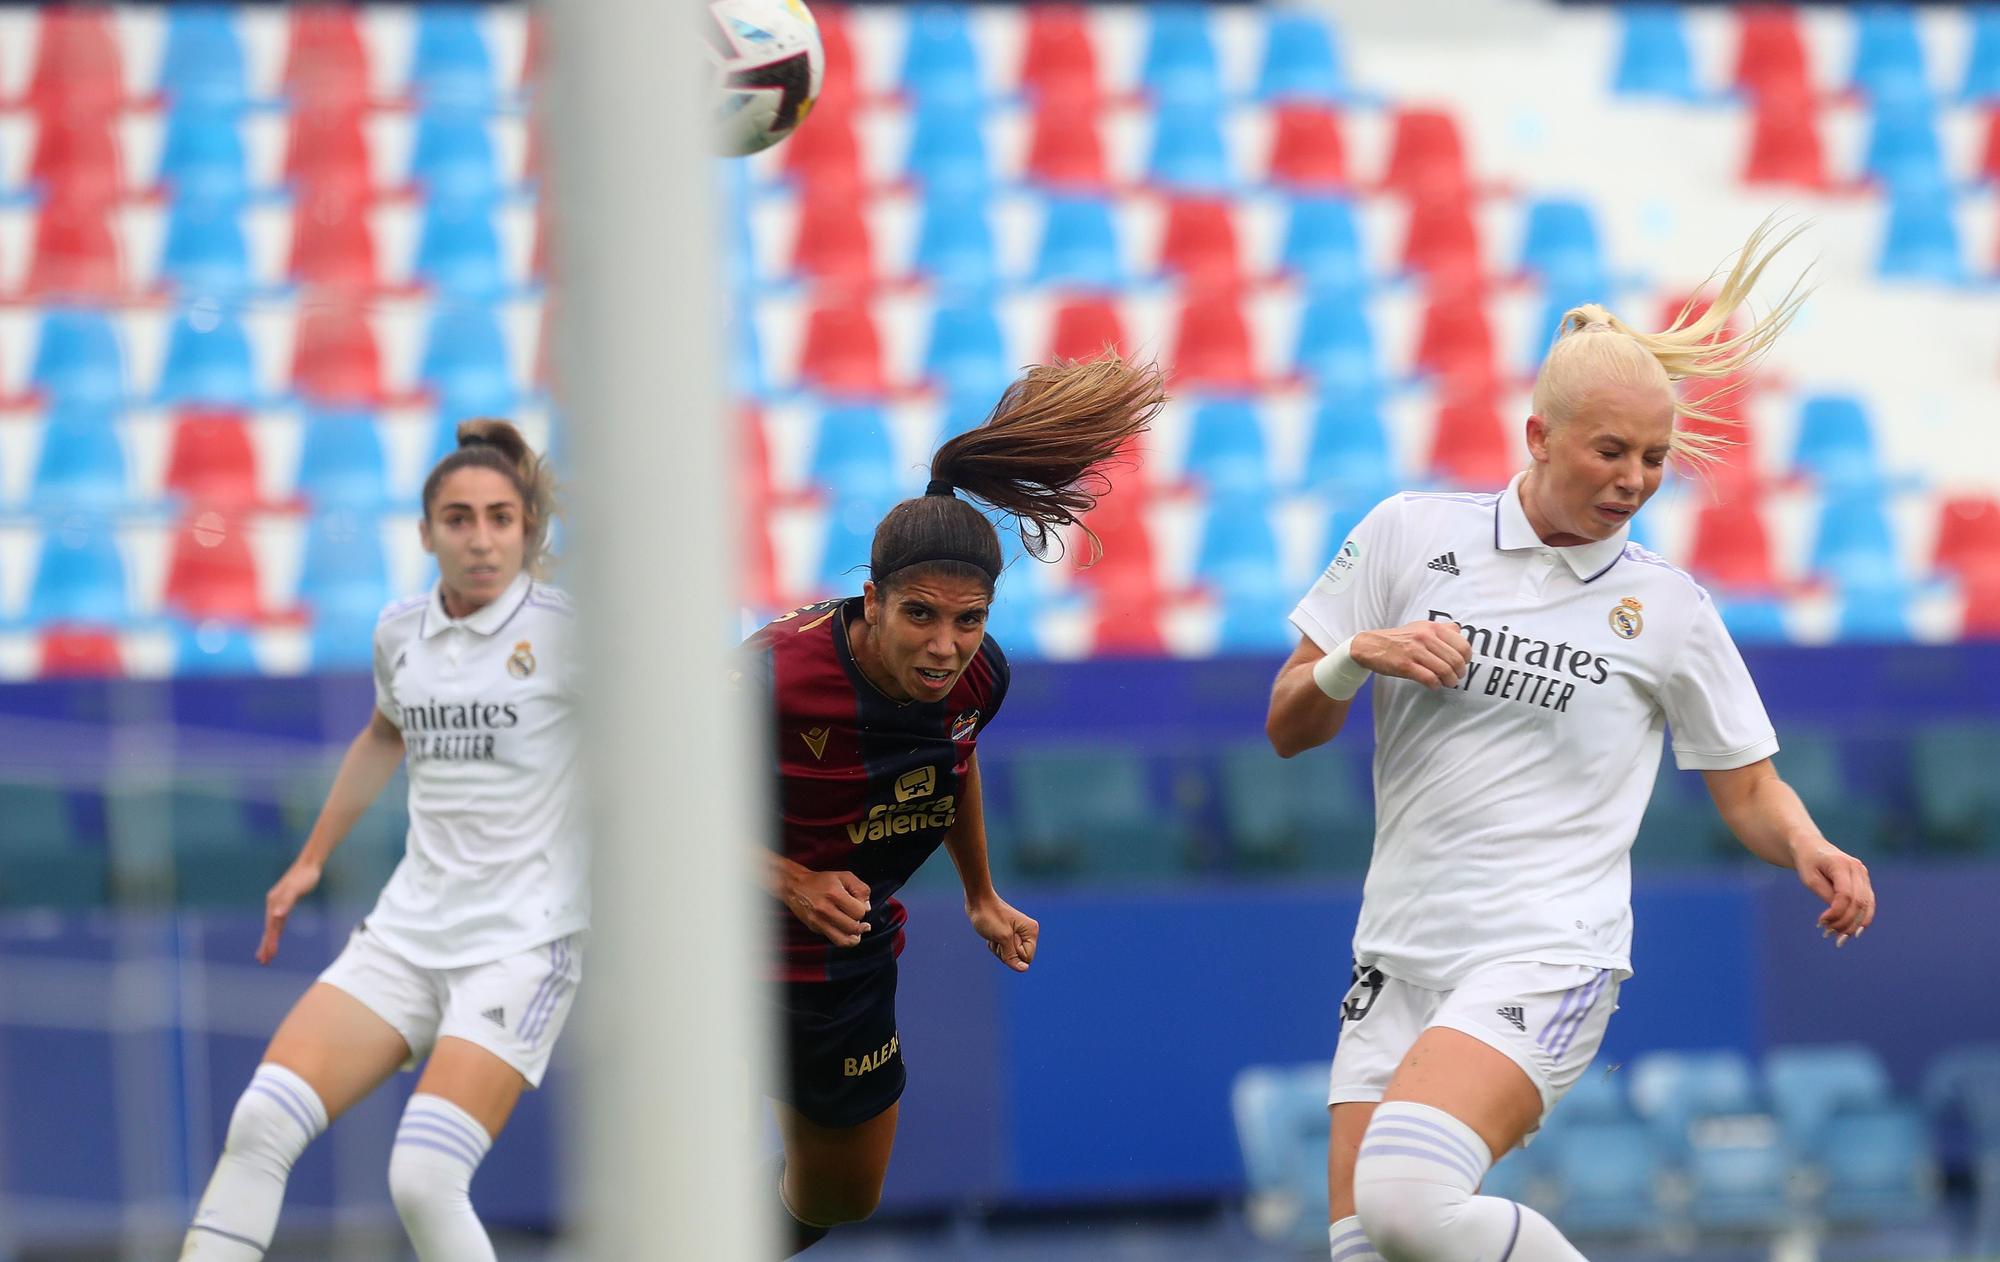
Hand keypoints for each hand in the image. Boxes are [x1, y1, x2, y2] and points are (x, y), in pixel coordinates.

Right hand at [257, 862, 322, 963]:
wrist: (309, 864)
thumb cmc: (305, 876)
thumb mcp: (296, 889)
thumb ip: (287, 902)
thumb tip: (276, 915)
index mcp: (274, 903)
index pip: (271, 927)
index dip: (270, 942)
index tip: (268, 956)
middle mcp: (273, 904)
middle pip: (268, 929)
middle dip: (265, 945)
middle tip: (263, 961)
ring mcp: (278, 903)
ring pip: (272, 926)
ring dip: (269, 940)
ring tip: (265, 954)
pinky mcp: (285, 902)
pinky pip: (278, 921)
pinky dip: (275, 930)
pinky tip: (276, 935)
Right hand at [782, 868, 873, 947]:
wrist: (795, 886)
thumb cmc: (822, 881)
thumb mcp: (844, 876)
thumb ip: (861, 889)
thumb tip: (867, 908)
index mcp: (834, 894)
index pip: (859, 912)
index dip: (863, 909)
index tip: (858, 905)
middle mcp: (825, 909)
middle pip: (853, 928)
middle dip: (860, 925)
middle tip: (859, 920)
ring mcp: (818, 921)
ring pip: (843, 941)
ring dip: (854, 938)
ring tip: (857, 933)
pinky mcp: (814, 928)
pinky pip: (833, 940)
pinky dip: (843, 939)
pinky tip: (845, 931)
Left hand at [967, 895, 1037, 971]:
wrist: (978, 902)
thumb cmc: (990, 916)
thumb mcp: (1002, 938)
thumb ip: (1013, 956)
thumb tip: (1024, 969)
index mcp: (1031, 931)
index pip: (1027, 958)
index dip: (1013, 953)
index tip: (1005, 938)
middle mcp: (1027, 933)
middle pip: (1018, 958)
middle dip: (1004, 951)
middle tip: (998, 936)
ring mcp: (1017, 934)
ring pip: (1009, 955)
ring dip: (998, 948)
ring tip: (993, 934)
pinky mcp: (1008, 936)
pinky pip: (1002, 951)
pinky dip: (994, 945)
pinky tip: (991, 934)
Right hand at [1352, 620, 1473, 689]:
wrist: (1370, 645)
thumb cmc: (1398, 638)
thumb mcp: (1419, 626)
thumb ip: (1440, 629)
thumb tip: (1459, 631)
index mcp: (1432, 628)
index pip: (1462, 645)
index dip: (1466, 658)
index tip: (1462, 664)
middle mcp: (1425, 637)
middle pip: (1455, 660)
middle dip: (1459, 673)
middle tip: (1455, 677)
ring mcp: (1415, 651)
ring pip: (1445, 671)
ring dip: (1449, 681)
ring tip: (1446, 683)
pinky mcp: (1405, 665)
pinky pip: (1429, 679)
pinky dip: (1435, 685)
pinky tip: (1433, 685)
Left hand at [1793, 840, 1874, 945]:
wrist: (1812, 847)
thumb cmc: (1807, 862)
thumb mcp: (1809, 878)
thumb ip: (1824, 893)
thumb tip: (1838, 913)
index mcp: (1842, 864)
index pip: (1845, 895)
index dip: (1836, 913)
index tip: (1820, 923)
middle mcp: (1858, 869)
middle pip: (1859, 903)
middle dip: (1846, 922)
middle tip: (1829, 935)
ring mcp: (1864, 875)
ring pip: (1867, 906)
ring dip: (1854, 925)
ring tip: (1839, 939)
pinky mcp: (1865, 882)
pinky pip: (1868, 904)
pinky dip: (1861, 919)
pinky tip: (1853, 932)